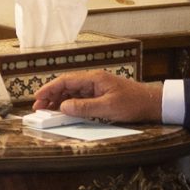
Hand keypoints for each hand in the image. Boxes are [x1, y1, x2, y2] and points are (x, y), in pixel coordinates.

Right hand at [30, 71, 161, 121]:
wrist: (152, 104)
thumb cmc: (133, 103)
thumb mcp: (107, 108)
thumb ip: (84, 107)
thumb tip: (63, 107)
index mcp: (94, 78)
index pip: (66, 80)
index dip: (49, 89)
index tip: (37, 97)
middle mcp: (93, 80)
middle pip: (66, 86)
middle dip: (51, 96)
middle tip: (38, 108)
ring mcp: (97, 88)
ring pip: (72, 92)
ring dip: (59, 101)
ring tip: (47, 111)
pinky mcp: (100, 95)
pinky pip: (80, 98)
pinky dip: (70, 104)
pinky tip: (64, 112)